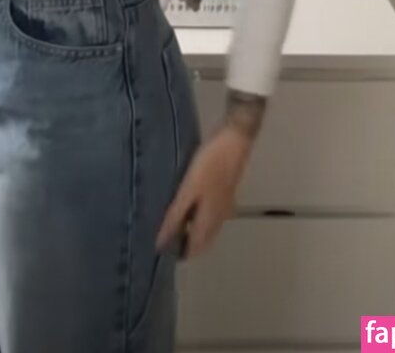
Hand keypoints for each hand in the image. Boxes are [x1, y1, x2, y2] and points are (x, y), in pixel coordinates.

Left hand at [156, 125, 253, 258]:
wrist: (234, 141)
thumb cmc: (210, 164)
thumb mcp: (188, 190)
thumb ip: (176, 216)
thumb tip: (162, 242)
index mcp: (210, 220)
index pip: (195, 249)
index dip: (179, 253)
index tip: (159, 250)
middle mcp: (220, 218)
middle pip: (202, 240)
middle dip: (184, 242)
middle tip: (161, 234)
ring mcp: (225, 205)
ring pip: (207, 228)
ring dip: (191, 230)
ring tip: (170, 220)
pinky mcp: (225, 193)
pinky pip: (210, 214)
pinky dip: (197, 216)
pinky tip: (187, 204)